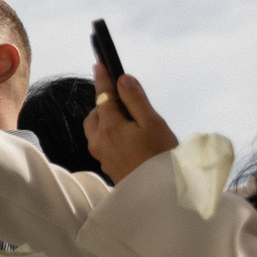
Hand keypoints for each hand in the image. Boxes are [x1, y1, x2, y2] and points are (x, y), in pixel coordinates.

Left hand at [83, 65, 179, 184]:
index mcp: (109, 127)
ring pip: (96, 129)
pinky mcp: (107, 165)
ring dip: (106, 120)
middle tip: (124, 99)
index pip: (103, 96)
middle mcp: (98, 141)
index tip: (99, 63)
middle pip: (96, 114)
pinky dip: (110, 134)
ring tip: (129, 120)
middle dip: (106, 103)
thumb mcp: (153, 123)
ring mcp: (101, 155)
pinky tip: (128, 139)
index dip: (103, 78)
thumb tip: (122, 79)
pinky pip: (102, 143)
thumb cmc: (161, 156)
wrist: (160, 194)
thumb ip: (136, 100)